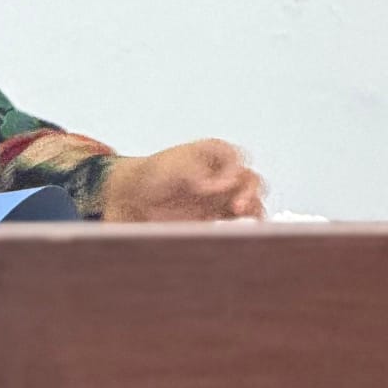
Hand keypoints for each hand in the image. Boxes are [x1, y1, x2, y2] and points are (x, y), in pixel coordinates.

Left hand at [103, 139, 264, 221]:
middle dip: (249, 194)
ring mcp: (226, 196)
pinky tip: (233, 235)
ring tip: (239, 225)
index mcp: (216, 152)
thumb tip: (216, 186)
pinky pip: (240, 223)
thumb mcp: (172, 164)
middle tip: (239, 207)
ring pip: (252, 204)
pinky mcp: (222, 217)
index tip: (223, 183)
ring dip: (251, 213)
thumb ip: (194, 171)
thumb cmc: (154, 173)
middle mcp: (226, 174)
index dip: (233, 171)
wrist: (136, 196)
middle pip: (251, 182)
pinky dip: (242, 229)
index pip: (235, 158)